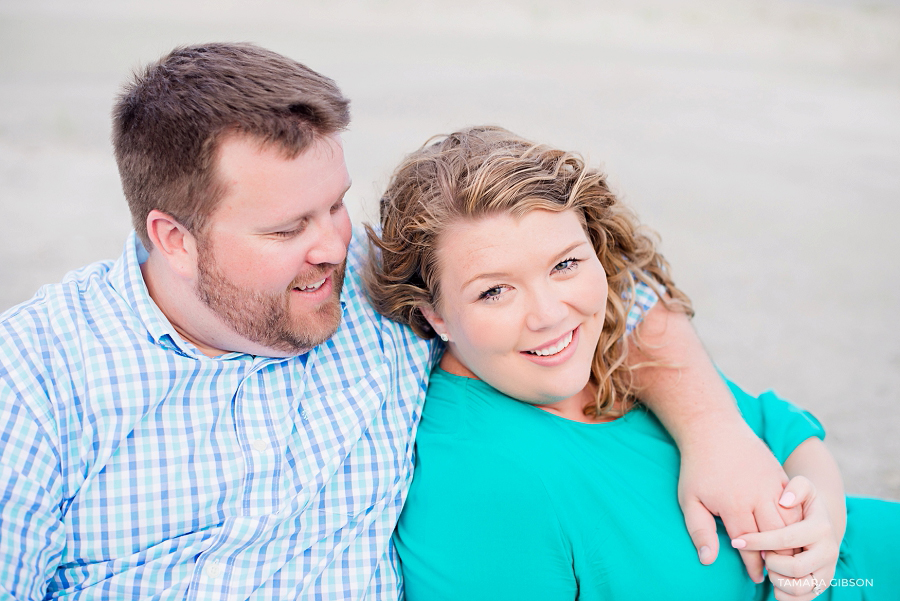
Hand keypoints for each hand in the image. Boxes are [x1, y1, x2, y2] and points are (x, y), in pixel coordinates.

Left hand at [678, 423, 799, 581]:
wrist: (713, 429)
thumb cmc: (698, 467)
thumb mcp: (690, 500)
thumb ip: (700, 531)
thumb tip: (708, 560)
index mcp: (735, 505)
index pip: (750, 545)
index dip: (754, 564)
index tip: (756, 577)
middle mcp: (758, 496)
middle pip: (778, 536)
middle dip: (779, 557)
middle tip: (775, 571)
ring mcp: (772, 484)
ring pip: (792, 521)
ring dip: (792, 540)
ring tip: (786, 555)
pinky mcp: (780, 475)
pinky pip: (797, 504)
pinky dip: (798, 521)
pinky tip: (794, 532)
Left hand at [731, 476, 839, 599]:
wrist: (820, 520)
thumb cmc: (803, 502)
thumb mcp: (803, 486)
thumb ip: (797, 487)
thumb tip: (785, 499)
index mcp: (821, 527)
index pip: (785, 539)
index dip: (758, 542)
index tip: (737, 541)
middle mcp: (829, 551)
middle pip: (792, 567)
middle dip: (769, 562)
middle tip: (759, 554)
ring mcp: (827, 570)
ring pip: (798, 587)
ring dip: (775, 579)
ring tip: (767, 565)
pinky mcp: (823, 583)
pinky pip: (802, 599)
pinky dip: (783, 594)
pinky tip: (773, 578)